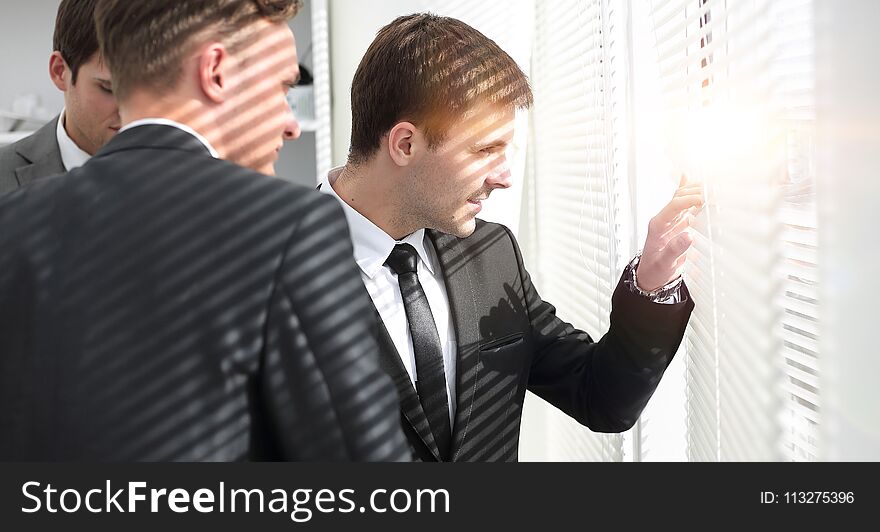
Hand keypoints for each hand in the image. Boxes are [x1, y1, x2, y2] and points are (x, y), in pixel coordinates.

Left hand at [636, 174, 703, 290]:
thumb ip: (674, 250)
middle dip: (694, 191)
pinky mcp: (678, 226)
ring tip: (710, 184)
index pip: (674, 205)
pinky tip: (688, 178)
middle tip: (712, 189)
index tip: (703, 199)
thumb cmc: (654, 271)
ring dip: (695, 190)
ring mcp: (671, 222)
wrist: (650, 278)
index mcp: (658, 226)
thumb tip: (689, 236)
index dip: (688, 199)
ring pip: (682, 200)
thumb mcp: (664, 264)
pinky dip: (689, 194)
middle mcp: (664, 221)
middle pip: (678, 198)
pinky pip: (684, 207)